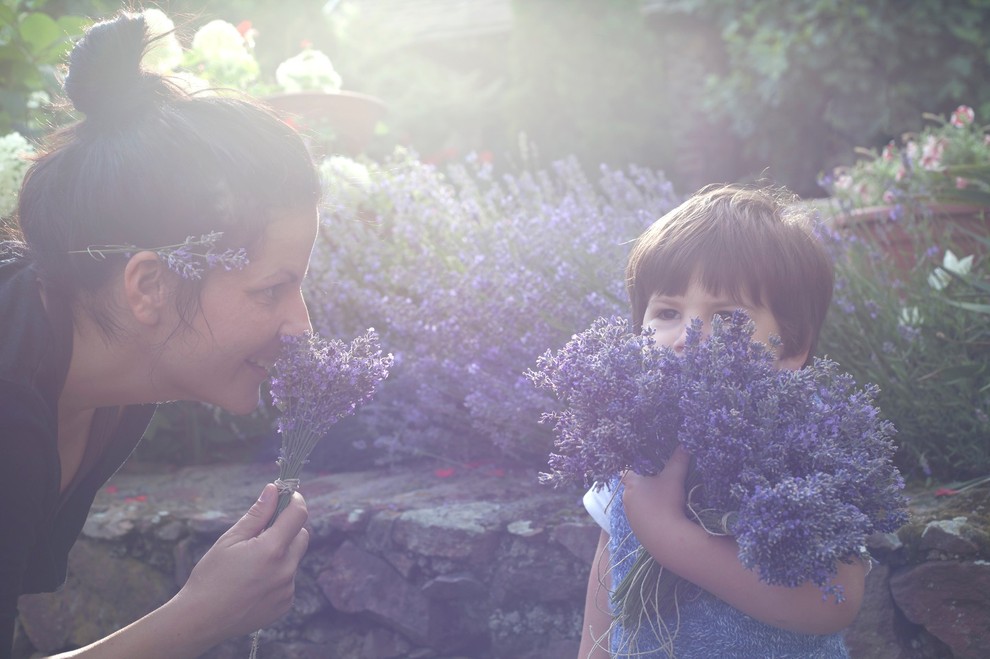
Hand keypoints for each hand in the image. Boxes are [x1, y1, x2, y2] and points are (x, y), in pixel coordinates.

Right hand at [172, 483, 309, 642]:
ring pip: (294, 559)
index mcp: (272, 550)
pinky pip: (288, 580)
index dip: (294, 501)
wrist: (200, 620)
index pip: (298, 515)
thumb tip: (273, 490)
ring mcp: (287, 590)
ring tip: (251, 564)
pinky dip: (277, 575)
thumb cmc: (210, 577)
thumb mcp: (230, 540)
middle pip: (301, 536)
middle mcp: (285, 570)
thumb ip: (257, 514)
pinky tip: (253, 583)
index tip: (286, 496)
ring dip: (281, 554)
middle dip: (287, 529)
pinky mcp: (285, 604)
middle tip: (262, 532)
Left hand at [621, 444, 690, 541]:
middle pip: (633, 488)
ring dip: (648, 502)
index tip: (644, 467)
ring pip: (637, 504)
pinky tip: (663, 517)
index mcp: (631, 484)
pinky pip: (642, 518)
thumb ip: (678, 460)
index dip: (634, 467)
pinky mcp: (637, 530)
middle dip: (645, 485)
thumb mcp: (674, 478)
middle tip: (660, 483)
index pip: (626, 471)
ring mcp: (630, 516)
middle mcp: (626, 499)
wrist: (666, 538)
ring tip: (664, 502)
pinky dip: (650, 516)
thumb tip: (684, 444)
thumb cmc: (667, 503)